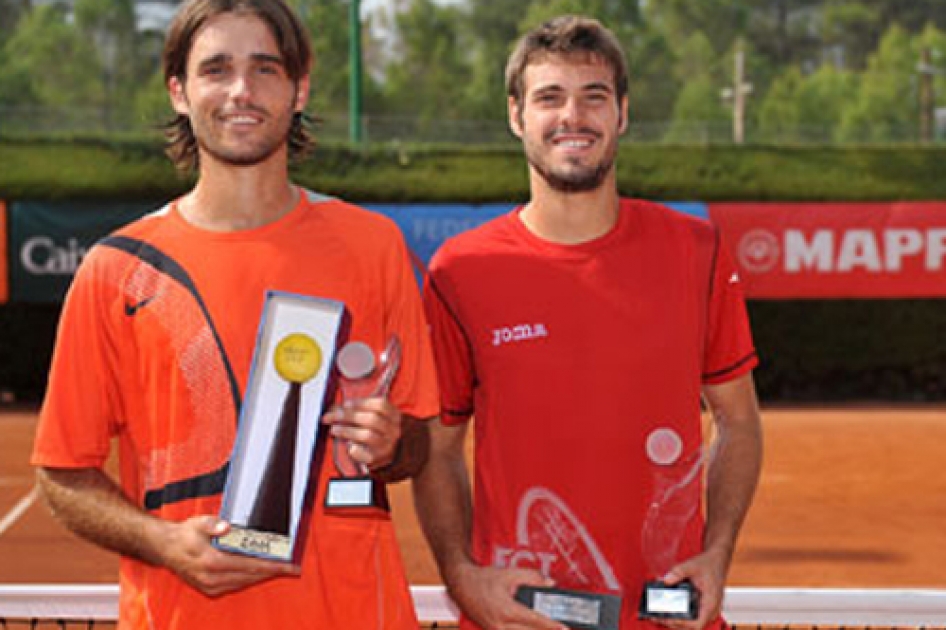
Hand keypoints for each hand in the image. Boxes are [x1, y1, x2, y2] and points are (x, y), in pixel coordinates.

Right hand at [157, 516, 298, 596]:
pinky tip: (259, 573)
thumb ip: (213, 524)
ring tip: (280, 569)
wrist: (166, 548)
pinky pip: (236, 586)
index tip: (288, 565)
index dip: (272, 566)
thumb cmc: (184, 535)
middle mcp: (213, 577)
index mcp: (213, 561)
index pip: (251, 565)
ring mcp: (211, 585)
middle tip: (292, 567)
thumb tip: (227, 527)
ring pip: (245, 582)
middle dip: (273, 571)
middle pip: (251, 576)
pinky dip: (249, 579)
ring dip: (262, 576)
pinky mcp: (210, 589)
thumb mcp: (198, 523)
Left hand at [322, 398, 402, 470]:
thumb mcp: (374, 416)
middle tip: (332, 416)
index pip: (380, 405)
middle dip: (349, 416)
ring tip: (333, 429)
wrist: (389, 453)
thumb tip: (335, 408)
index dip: (361, 403)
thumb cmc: (376, 430)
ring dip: (347, 431)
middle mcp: (393, 430)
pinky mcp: (378, 458)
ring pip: (367, 435)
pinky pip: (364, 453)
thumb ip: (358, 410)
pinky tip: (347, 445)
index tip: (345, 403)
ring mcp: (387, 445)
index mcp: (394, 416)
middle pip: (372, 419)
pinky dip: (354, 448)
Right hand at [446, 562, 567, 629]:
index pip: (535, 621)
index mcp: (507, 610)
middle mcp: (501, 625)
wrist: (461, 585)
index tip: (565, 629)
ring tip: (549, 628)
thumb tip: (549, 584)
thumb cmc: (483, 579)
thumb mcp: (509, 574)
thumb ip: (532, 578)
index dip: (552, 626)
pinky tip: (533, 628)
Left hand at [656, 547, 729, 629]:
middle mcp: (711, 609)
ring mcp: (707, 610)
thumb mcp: (692, 565)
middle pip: (691, 626)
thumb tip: (666, 580)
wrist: (717, 561)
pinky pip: (692, 617)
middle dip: (674, 623)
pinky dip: (680, 617)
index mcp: (710, 602)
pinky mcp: (703, 607)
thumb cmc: (709, 565)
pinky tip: (668, 612)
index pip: (697, 623)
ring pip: (691, 623)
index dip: (682, 624)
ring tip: (659, 616)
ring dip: (676, 622)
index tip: (669, 619)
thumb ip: (678, 572)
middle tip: (657, 617)